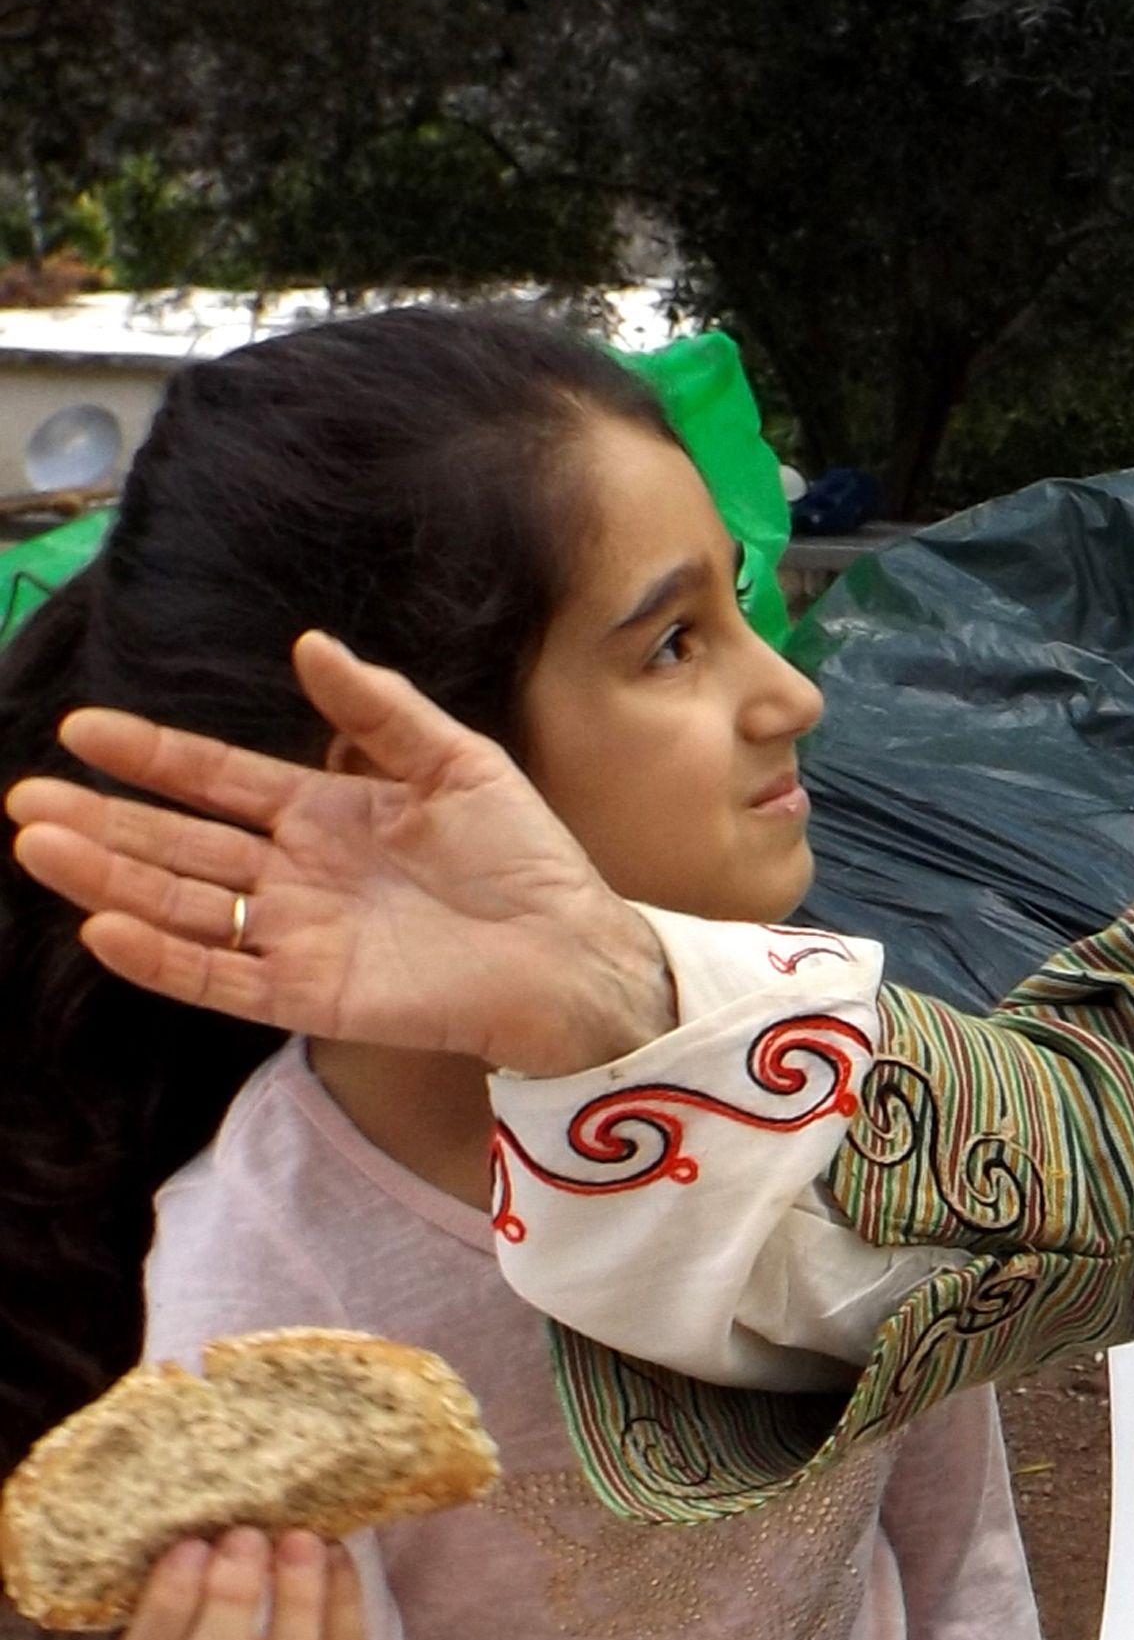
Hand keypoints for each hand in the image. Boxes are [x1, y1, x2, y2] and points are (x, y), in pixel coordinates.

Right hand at [6, 631, 675, 1072]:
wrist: (573, 951)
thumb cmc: (526, 859)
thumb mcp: (457, 762)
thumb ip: (380, 709)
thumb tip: (309, 644)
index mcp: (323, 813)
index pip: (215, 779)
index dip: (151, 755)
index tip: (82, 729)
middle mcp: (295, 875)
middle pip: (178, 846)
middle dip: (103, 821)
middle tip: (24, 798)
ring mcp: (296, 936)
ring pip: (181, 907)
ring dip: (108, 880)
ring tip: (38, 846)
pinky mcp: (311, 995)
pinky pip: (221, 978)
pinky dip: (163, 959)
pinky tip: (105, 929)